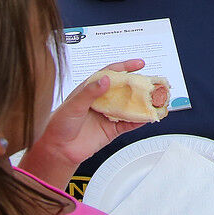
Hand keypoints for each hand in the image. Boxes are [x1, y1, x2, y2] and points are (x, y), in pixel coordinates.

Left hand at [36, 60, 156, 167]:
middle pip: (124, 89)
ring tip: (155, 98)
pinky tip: (146, 117)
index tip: (139, 64)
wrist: (58, 150)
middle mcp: (102, 100)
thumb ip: (90, 93)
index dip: (125, 67)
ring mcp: (108, 114)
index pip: (111, 74)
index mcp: (91, 90)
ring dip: (142, 102)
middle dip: (139, 84)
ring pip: (129, 105)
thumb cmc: (59, 125)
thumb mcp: (73, 105)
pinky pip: (129, 124)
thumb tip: (106, 80)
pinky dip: (139, 121)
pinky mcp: (111, 130)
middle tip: (152, 82)